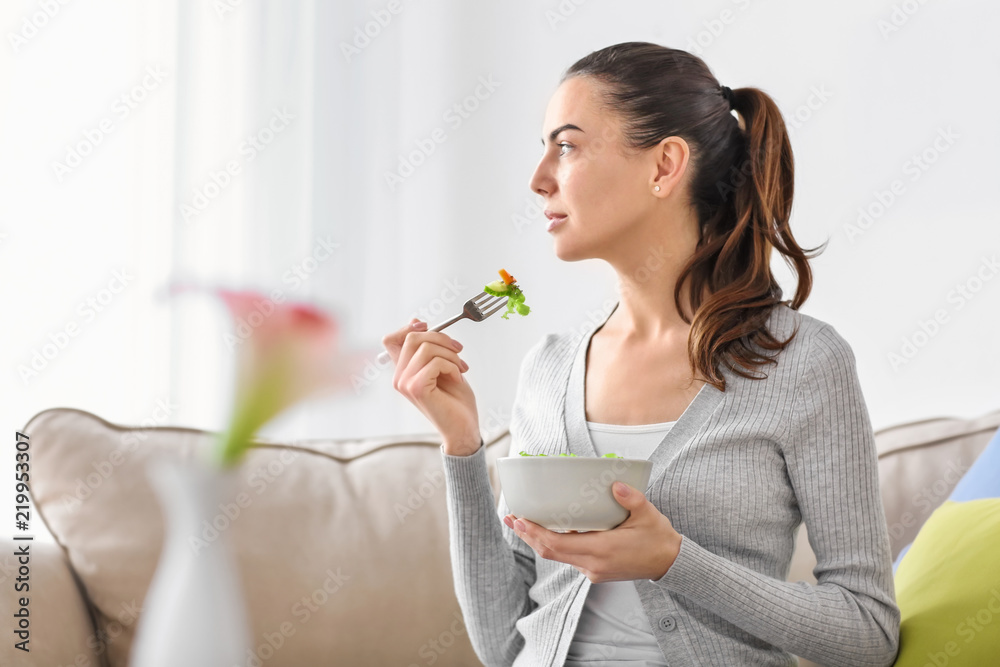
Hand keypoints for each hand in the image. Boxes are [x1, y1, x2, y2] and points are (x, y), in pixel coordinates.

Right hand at [382, 318, 480, 454]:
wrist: (463, 427)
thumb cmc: (455, 400)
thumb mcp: (442, 365)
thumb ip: (428, 347)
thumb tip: (416, 321)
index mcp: (403, 371)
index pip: (391, 339)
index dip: (409, 328)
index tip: (429, 327)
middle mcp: (399, 377)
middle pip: (412, 338)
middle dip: (441, 338)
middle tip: (458, 350)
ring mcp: (405, 383)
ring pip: (426, 348)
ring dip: (451, 354)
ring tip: (460, 368)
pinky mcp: (416, 388)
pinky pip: (435, 362)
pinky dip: (452, 366)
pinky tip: (457, 378)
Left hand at [503, 481, 682, 582]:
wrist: (669, 563)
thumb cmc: (658, 539)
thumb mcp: (648, 514)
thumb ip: (631, 499)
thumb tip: (615, 484)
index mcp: (602, 551)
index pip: (558, 544)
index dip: (535, 533)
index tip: (519, 520)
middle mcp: (592, 564)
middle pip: (550, 552)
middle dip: (528, 535)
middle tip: (512, 518)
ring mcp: (593, 571)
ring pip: (557, 556)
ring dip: (538, 540)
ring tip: (522, 523)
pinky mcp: (595, 571)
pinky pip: (568, 558)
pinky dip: (553, 545)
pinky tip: (546, 532)